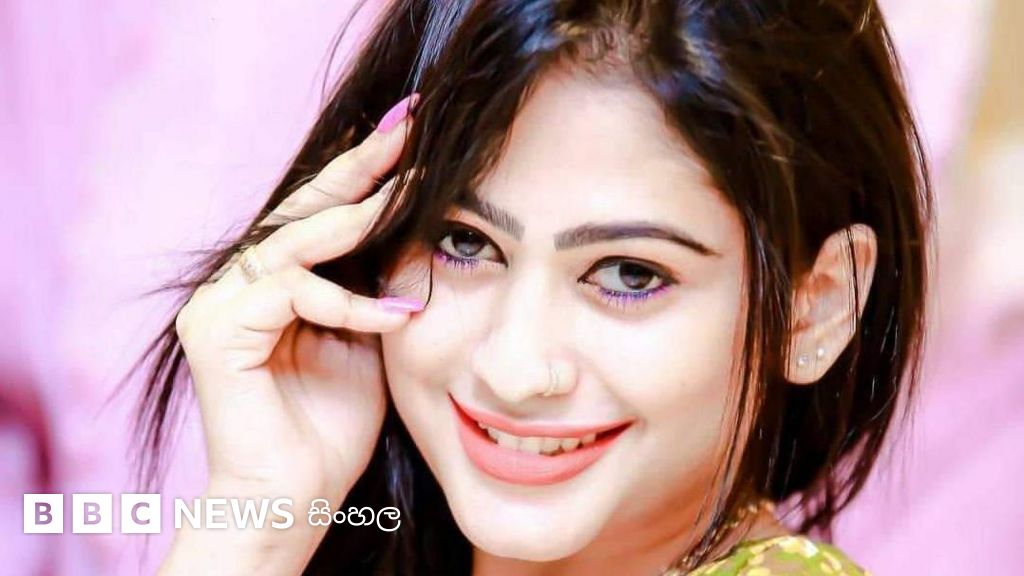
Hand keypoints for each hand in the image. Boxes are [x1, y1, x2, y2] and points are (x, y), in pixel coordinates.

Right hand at [163, 96, 419, 573]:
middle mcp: (240, 283)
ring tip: (409, 198)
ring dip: (357, 221)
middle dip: (359, 166)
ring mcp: (221, 304)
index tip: (415, 135)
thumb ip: (375, 286)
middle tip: (407, 127)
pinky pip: (291, 293)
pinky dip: (347, 304)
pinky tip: (394, 317)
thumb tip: (416, 229)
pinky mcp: (217, 332)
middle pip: (303, 209)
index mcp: (275, 281)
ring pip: (294, 243)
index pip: (322, 214)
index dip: (366, 174)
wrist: (295, 498)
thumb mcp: (369, 338)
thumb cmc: (332, 425)